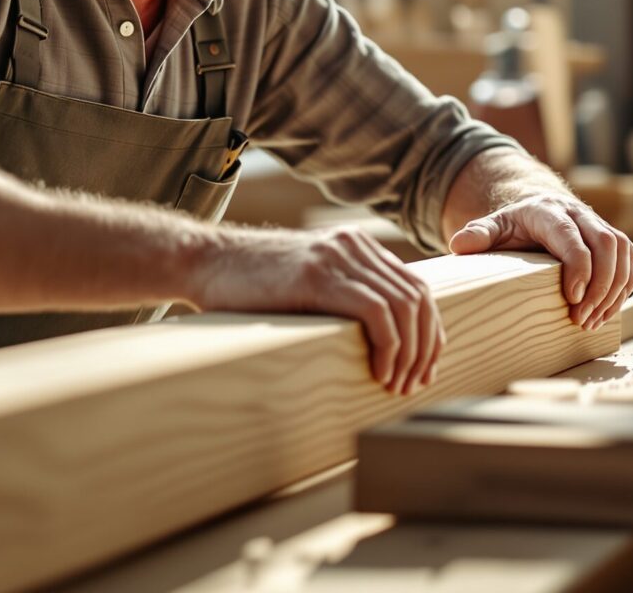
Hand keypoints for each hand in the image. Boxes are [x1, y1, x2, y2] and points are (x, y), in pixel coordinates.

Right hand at [192, 227, 442, 395]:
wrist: (204, 262)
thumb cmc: (248, 286)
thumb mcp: (306, 284)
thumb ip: (340, 294)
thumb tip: (374, 341)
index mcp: (356, 246)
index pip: (415, 287)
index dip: (428, 331)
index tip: (423, 368)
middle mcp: (354, 246)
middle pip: (417, 298)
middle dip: (424, 347)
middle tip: (415, 384)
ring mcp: (337, 257)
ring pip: (403, 306)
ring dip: (408, 353)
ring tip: (396, 385)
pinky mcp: (317, 275)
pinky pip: (376, 312)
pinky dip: (388, 346)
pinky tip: (378, 372)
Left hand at [448, 193, 632, 329]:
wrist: (539, 211)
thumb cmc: (515, 227)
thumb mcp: (493, 227)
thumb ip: (478, 235)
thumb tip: (458, 246)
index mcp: (548, 210)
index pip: (572, 236)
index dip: (579, 267)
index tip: (572, 299)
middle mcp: (580, 214)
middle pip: (607, 244)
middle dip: (600, 285)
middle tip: (582, 318)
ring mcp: (600, 225)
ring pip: (623, 253)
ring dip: (614, 291)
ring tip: (592, 321)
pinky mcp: (615, 241)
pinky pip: (629, 262)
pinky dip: (623, 289)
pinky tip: (606, 312)